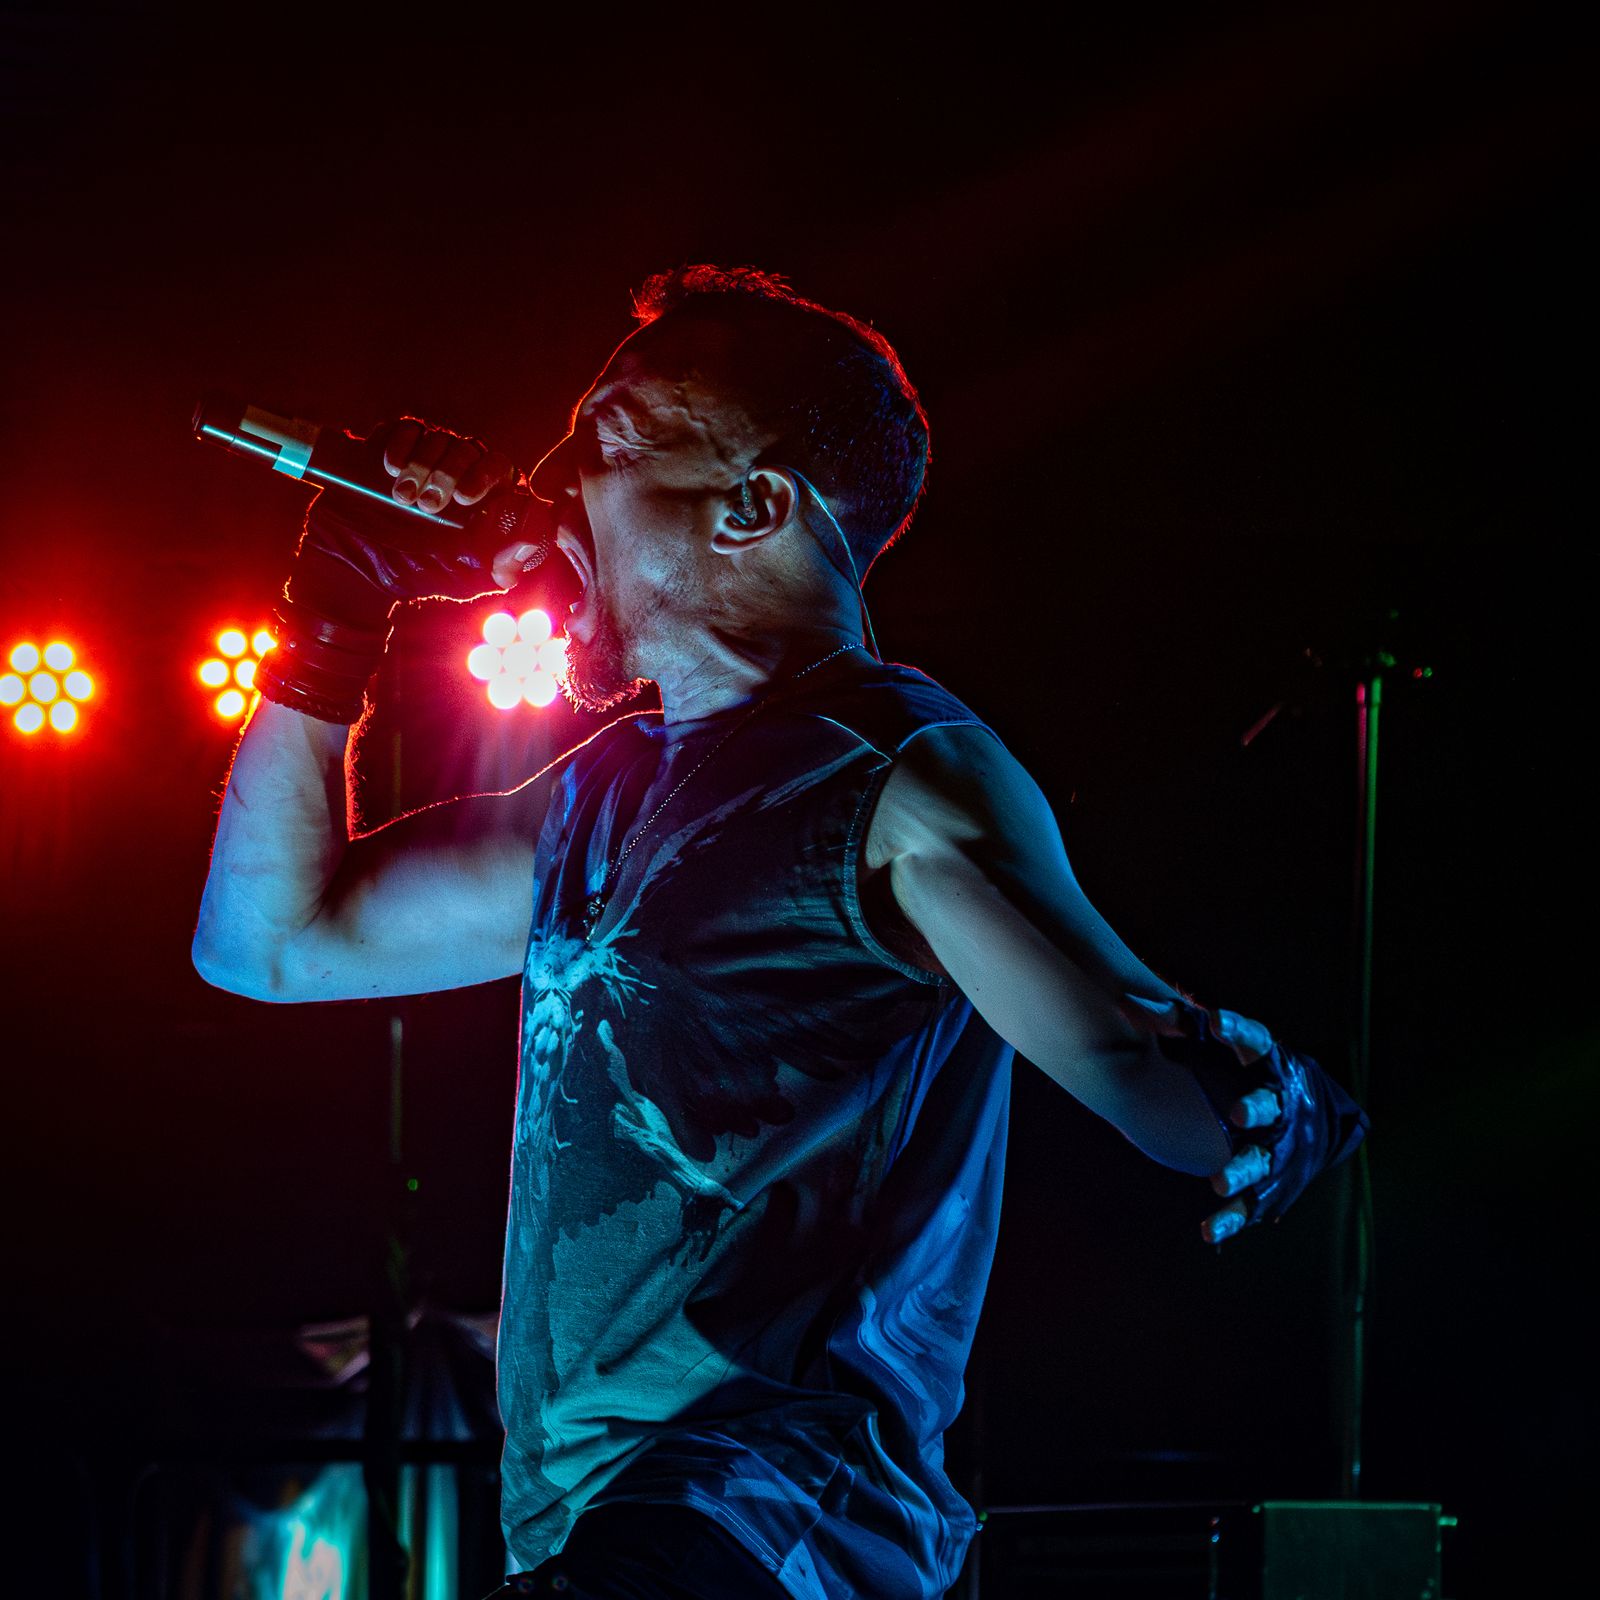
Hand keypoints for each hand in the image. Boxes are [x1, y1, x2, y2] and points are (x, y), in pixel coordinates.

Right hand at [382, 419, 545, 591]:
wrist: (355, 553)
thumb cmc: (416, 567)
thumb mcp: (464, 578)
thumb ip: (502, 567)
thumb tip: (529, 542)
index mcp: (485, 499)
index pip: (501, 469)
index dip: (486, 476)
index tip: (466, 496)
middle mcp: (461, 472)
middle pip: (469, 451)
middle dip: (449, 475)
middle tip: (429, 505)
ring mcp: (430, 455)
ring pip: (440, 441)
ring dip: (422, 467)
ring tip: (403, 497)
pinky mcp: (399, 443)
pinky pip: (410, 429)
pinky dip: (402, 446)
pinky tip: (390, 468)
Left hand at [1186, 1006, 1368, 1244]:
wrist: (1306, 1109)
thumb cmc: (1242, 1065)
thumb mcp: (1214, 1041)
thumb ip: (1172, 1022)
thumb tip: (1122, 1003)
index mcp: (1268, 1063)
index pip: (1256, 1040)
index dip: (1238, 1031)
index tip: (1215, 1020)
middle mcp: (1279, 1106)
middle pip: (1271, 1107)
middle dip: (1257, 1110)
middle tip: (1238, 1113)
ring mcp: (1275, 1148)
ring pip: (1262, 1161)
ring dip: (1242, 1171)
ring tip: (1219, 1181)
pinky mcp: (1269, 1185)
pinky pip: (1250, 1205)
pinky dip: (1231, 1220)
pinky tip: (1208, 1233)